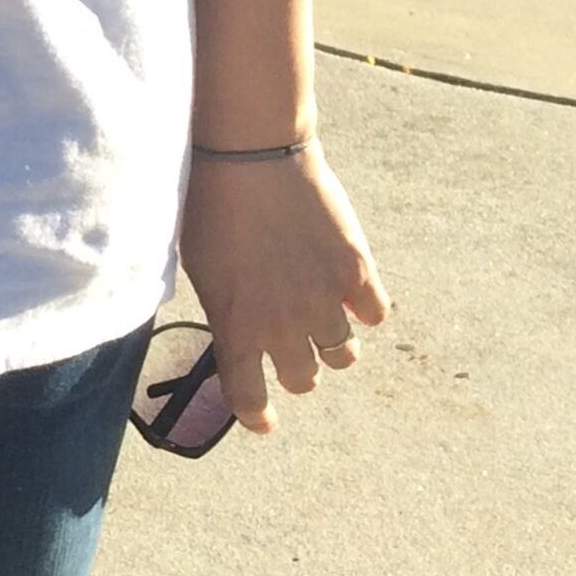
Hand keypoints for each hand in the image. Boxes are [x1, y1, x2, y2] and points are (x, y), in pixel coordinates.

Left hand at [176, 148, 389, 434]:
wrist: (250, 154)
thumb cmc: (211, 204)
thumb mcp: (199, 267)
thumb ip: (222, 309)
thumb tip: (234, 333)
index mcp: (236, 326)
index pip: (249, 397)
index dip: (257, 415)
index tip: (264, 421)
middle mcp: (282, 325)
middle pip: (304, 379)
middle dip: (298, 368)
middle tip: (292, 346)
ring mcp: (323, 301)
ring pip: (343, 354)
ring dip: (332, 342)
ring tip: (322, 317)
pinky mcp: (356, 272)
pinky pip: (376, 314)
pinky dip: (366, 308)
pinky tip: (351, 289)